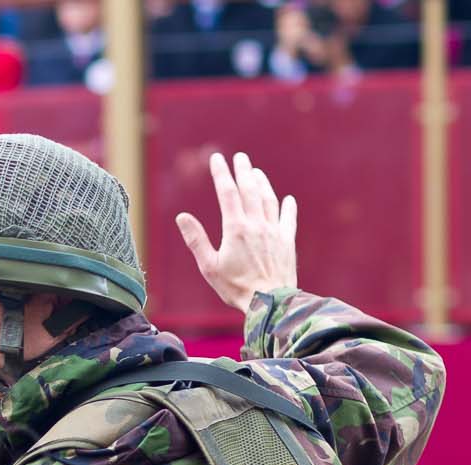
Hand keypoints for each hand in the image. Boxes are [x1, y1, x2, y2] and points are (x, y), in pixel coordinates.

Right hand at [175, 151, 297, 314]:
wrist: (269, 300)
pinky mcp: (287, 241)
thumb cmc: (235, 287)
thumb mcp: (208, 266)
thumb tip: (182, 217)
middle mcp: (256, 224)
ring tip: (257, 172)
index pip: (227, 193)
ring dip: (262, 184)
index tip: (217, 158)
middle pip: (250, 190)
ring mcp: (274, 231)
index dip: (221, 174)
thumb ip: (196, 239)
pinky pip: (288, 219)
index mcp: (235, 228)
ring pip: (269, 200)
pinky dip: (287, 206)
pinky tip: (287, 199)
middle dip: (243, 171)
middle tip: (240, 157)